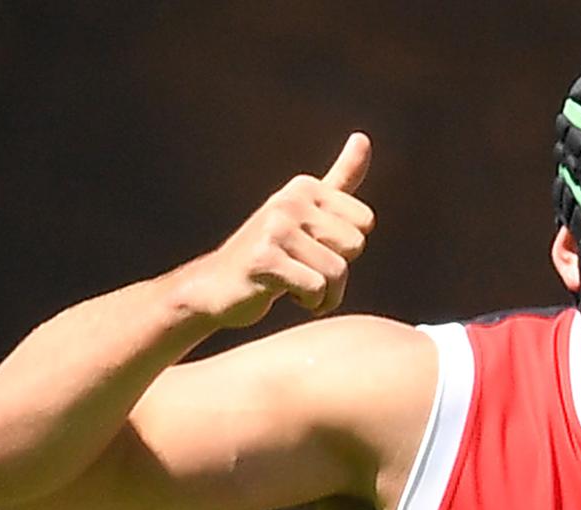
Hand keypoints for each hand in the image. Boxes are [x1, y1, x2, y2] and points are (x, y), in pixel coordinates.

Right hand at [184, 132, 375, 327]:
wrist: (215, 286)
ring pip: (337, 271)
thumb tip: (363, 137)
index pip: (365, 222)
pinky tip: (282, 293)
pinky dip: (308, 301)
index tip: (316, 247)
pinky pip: (316, 287)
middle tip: (304, 271)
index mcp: (305, 187)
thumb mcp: (307, 210)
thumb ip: (340, 178)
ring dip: (323, 293)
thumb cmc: (271, 251)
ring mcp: (274, 229)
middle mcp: (290, 201)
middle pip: (355, 246)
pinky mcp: (263, 260)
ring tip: (296, 286)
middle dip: (337, 272)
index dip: (346, 246)